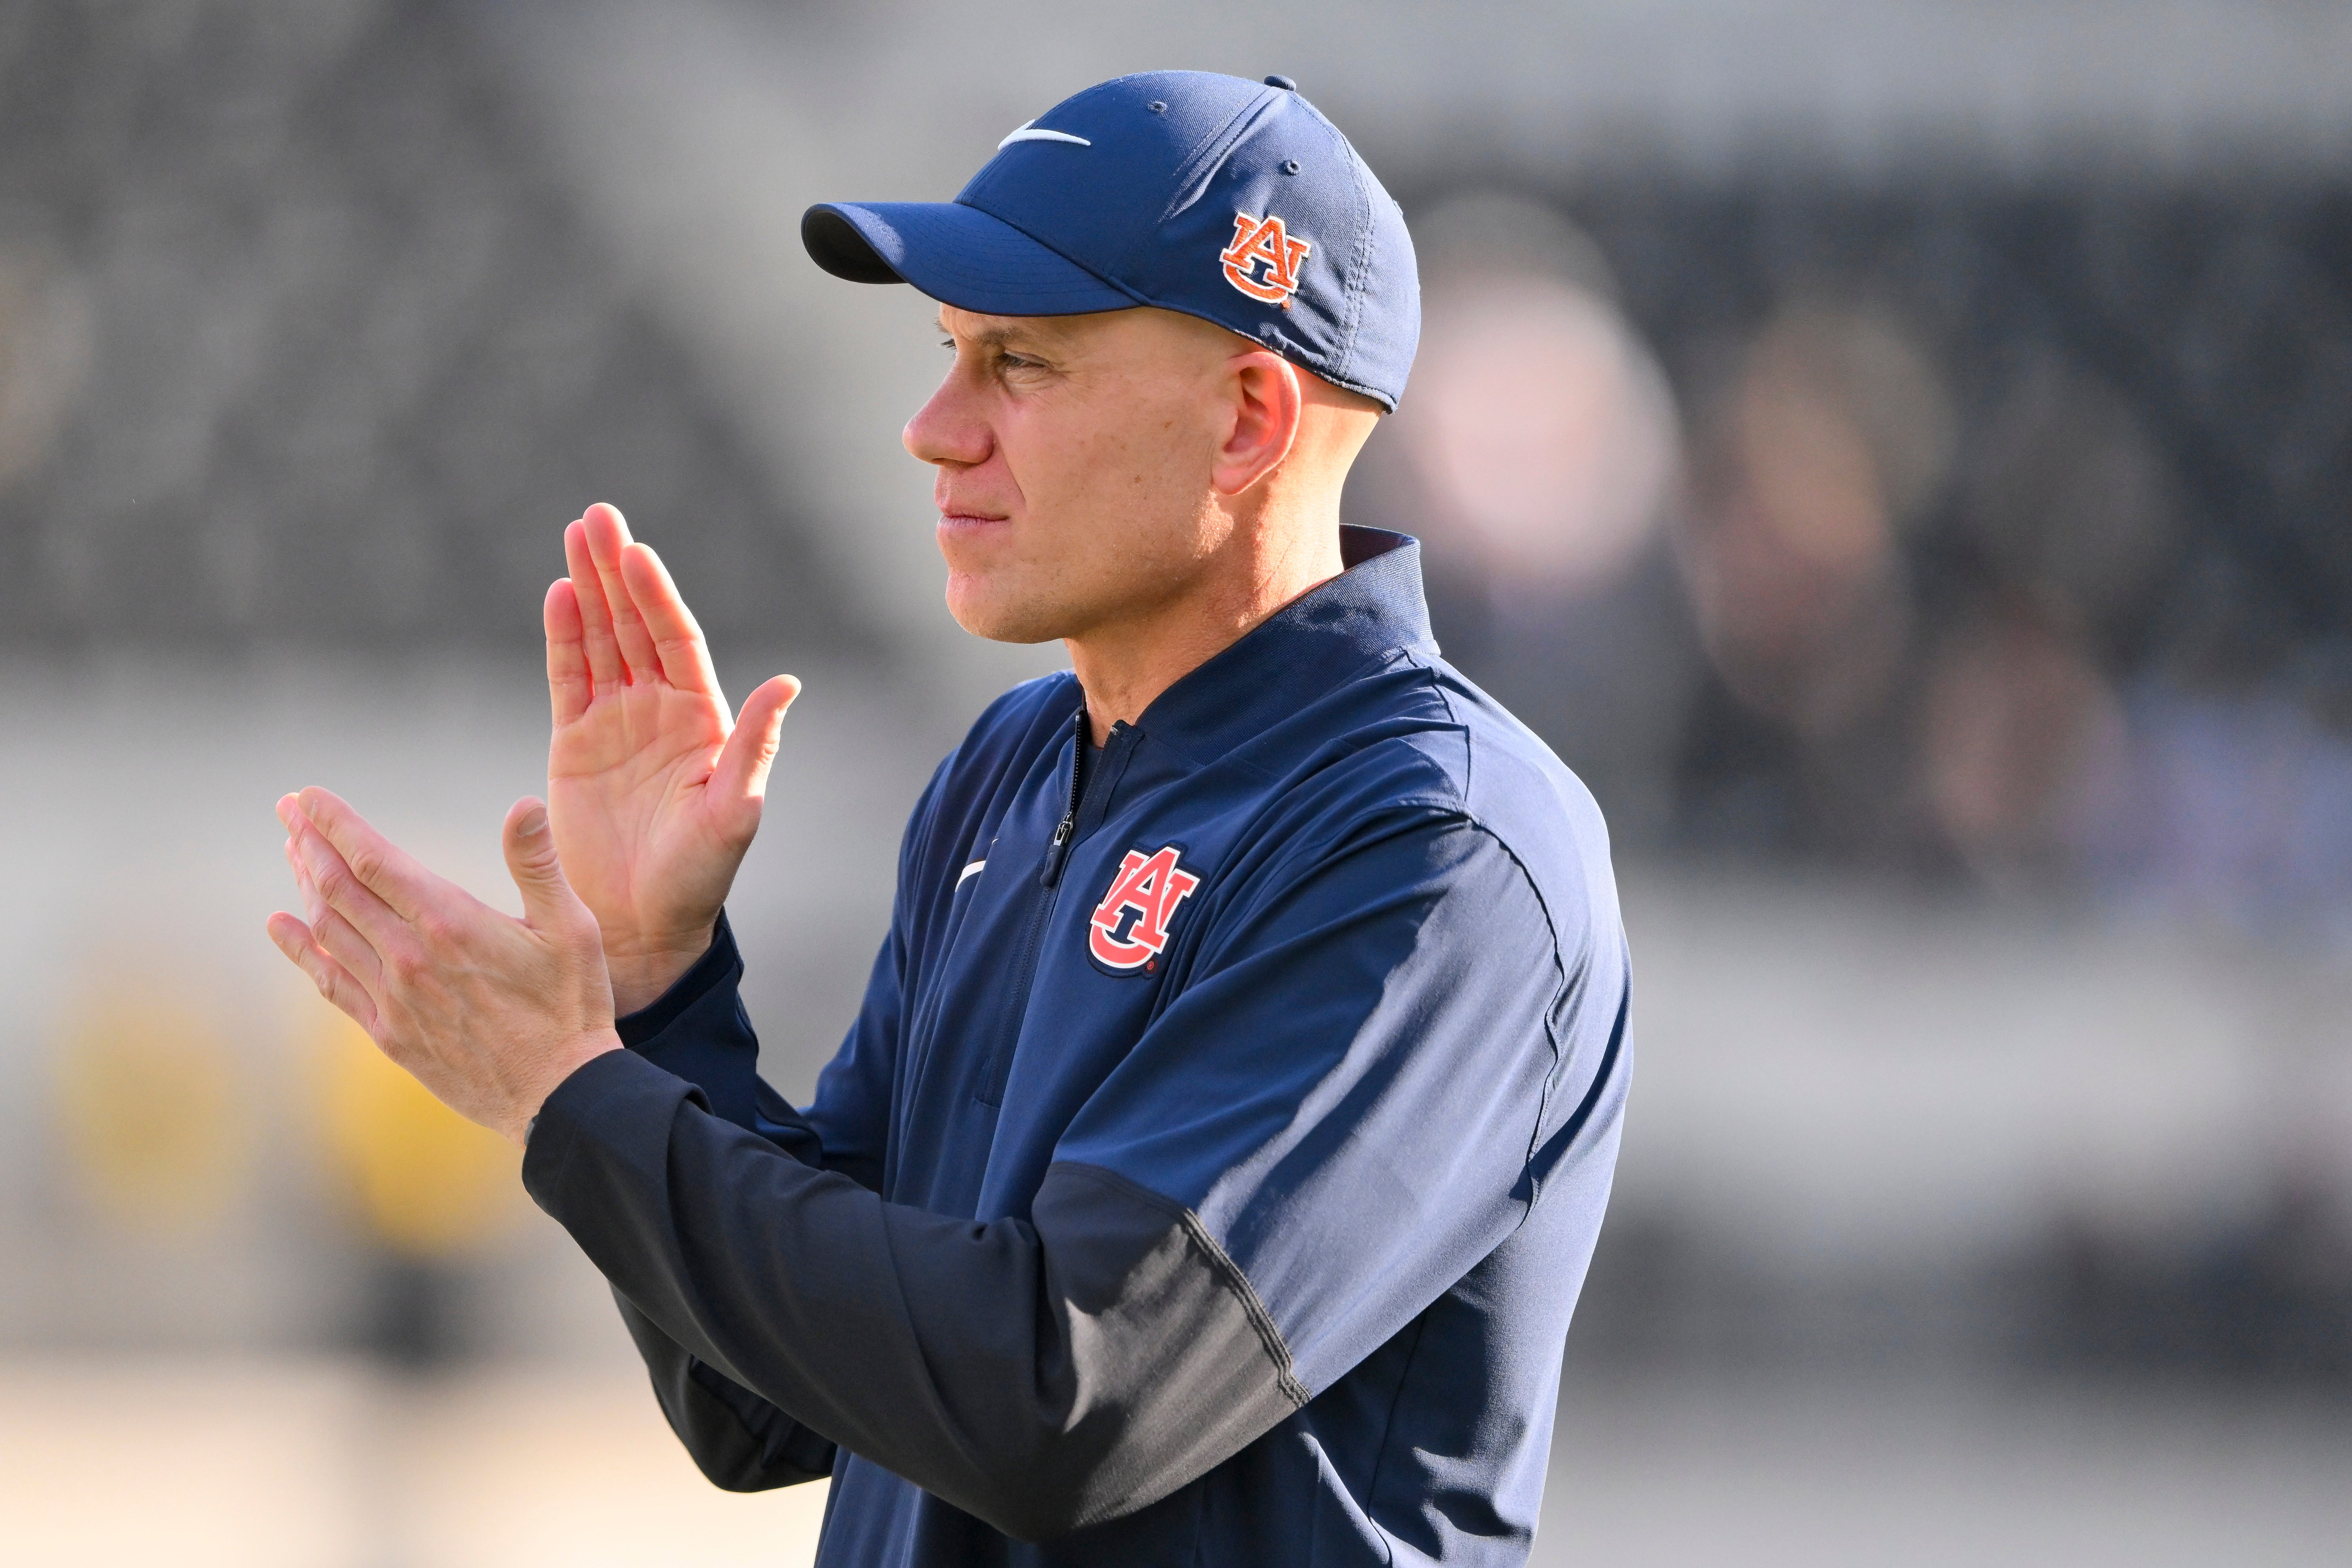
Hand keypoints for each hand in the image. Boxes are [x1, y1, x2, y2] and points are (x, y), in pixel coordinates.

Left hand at [265, 787, 620, 1145]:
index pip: (373, 859)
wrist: (559, 1094)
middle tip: (288, 810)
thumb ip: (537, 864)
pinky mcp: (389, 1033)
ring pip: (329, 930)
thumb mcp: (572, 927)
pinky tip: (281, 926)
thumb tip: (524, 805)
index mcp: (450, 922)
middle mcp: (409, 957)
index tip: (307, 796)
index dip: (335, 823)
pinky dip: (300, 950)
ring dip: (305, 886)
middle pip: (339, 888)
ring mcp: (393, 998)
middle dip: (309, 842)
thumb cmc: (572, 1005)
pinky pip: (330, 984)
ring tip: (293, 852)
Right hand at [546, 504, 799, 1012]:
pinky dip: (563, 637)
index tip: (639, 551)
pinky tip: (558, 595)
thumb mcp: (735, 811)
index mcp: (703, 720)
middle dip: (618, 572)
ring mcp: (615, 723)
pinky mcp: (574, 744)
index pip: (677, 641)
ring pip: (600, 641)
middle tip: (599, 516)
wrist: (644, 922)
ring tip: (575, 536)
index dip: (657, 595)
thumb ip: (755, 744)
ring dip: (588, 589)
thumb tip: (788, 682)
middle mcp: (660, 710)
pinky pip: (568, 678)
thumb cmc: (699, 875)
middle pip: (636, 626)